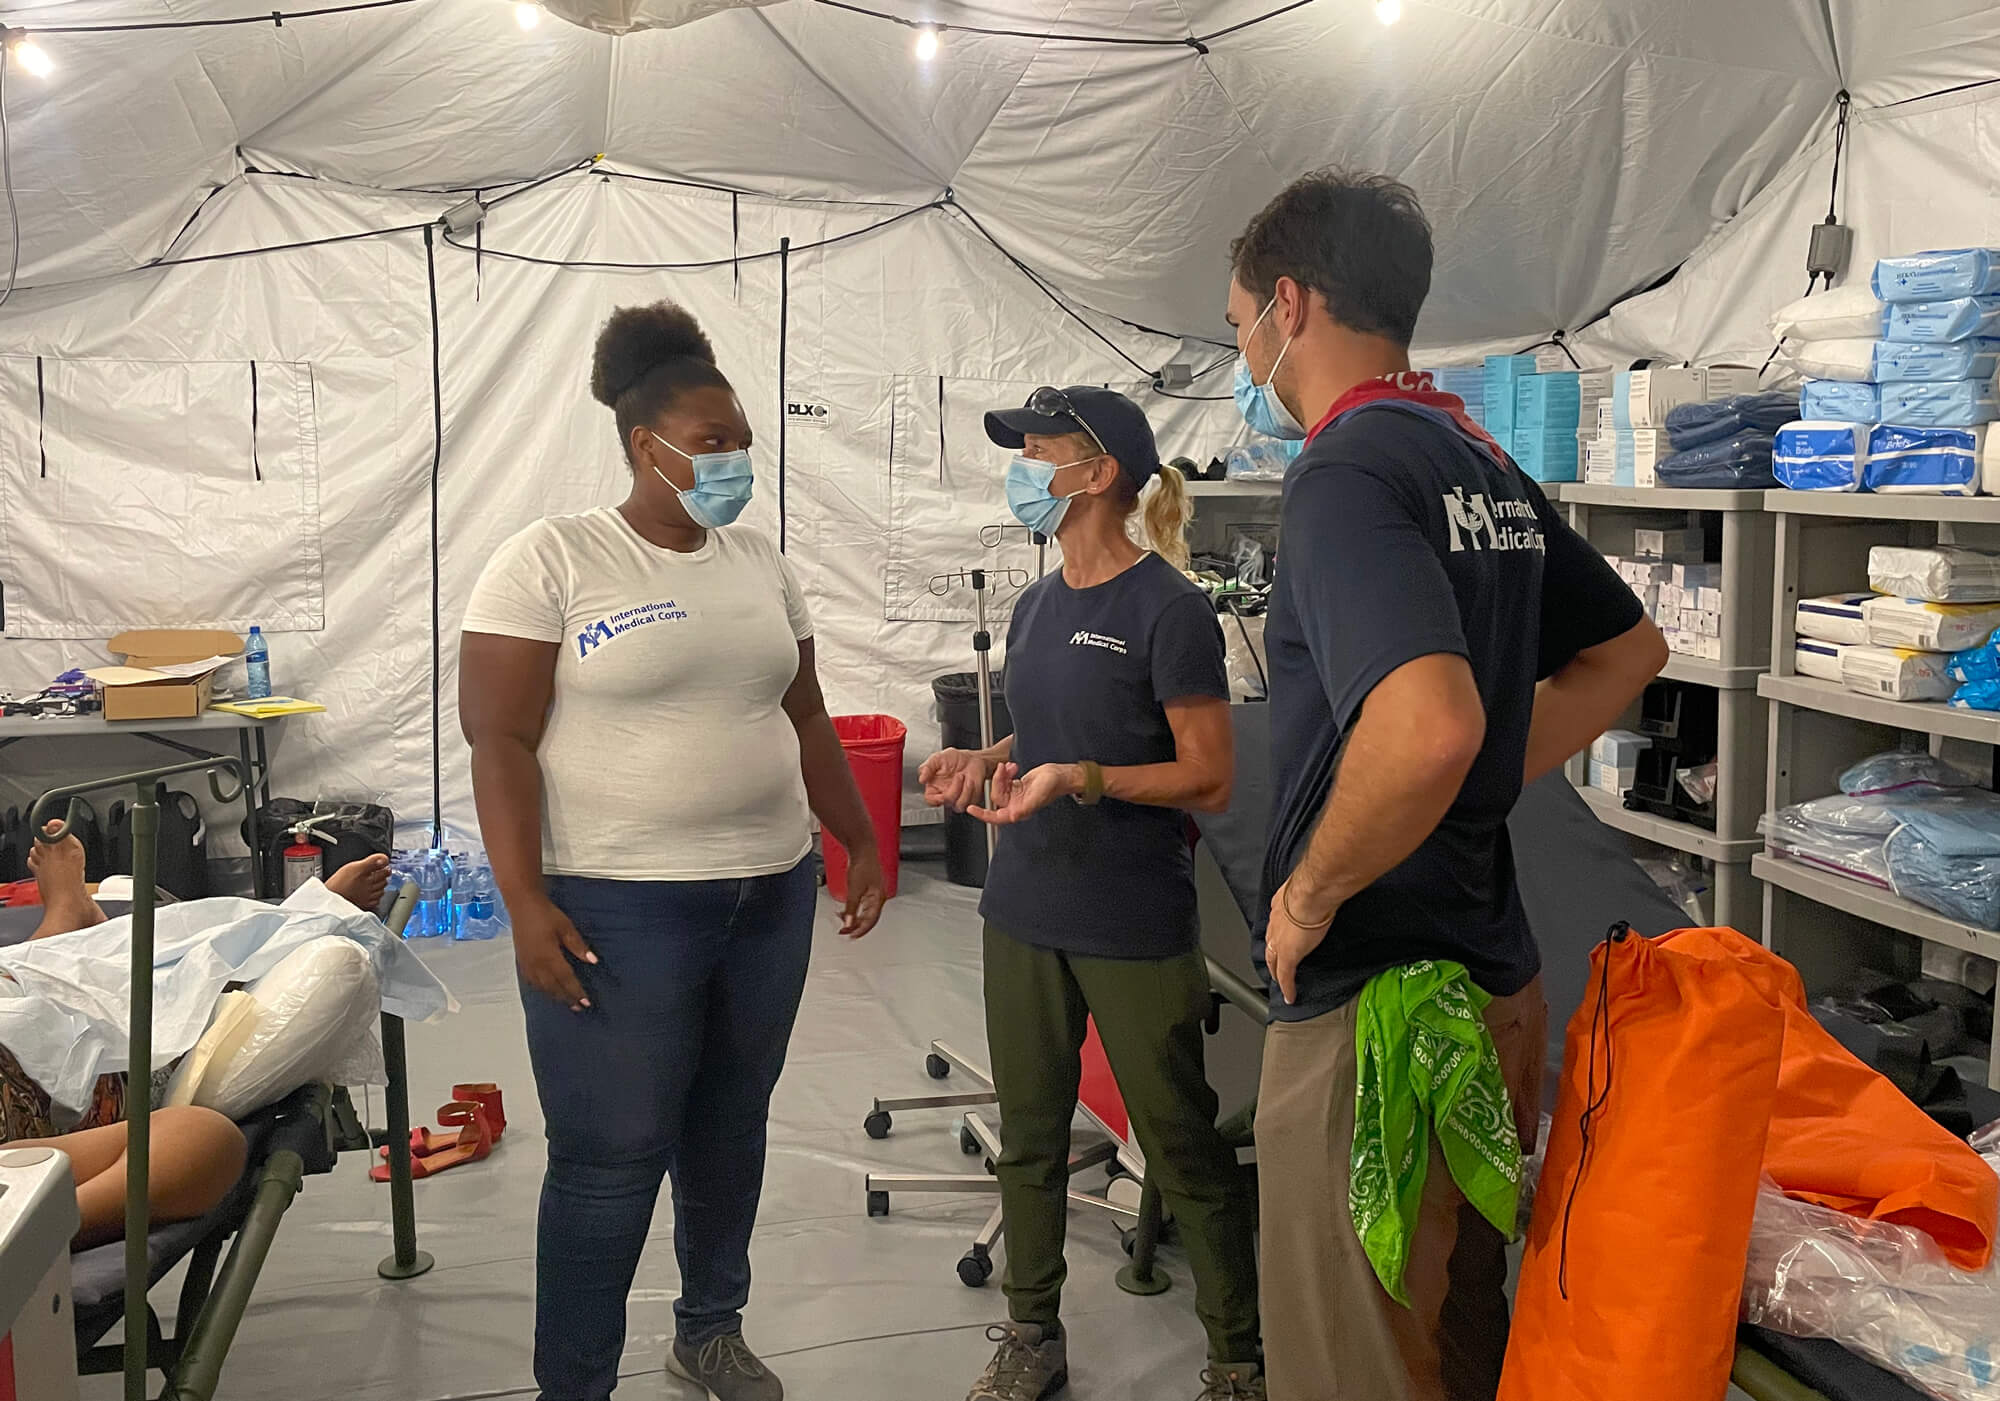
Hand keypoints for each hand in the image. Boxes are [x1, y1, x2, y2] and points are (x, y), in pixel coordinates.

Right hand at [513, 896, 597, 1011]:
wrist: (522, 905)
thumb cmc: (546, 914)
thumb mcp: (566, 927)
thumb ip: (578, 946)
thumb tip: (593, 961)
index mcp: (549, 956)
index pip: (566, 979)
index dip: (576, 991)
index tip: (586, 1002)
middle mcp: (536, 964)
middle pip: (553, 987)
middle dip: (567, 998)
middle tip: (578, 1007)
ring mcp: (527, 964)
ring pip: (542, 987)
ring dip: (555, 996)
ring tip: (566, 1002)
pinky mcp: (521, 961)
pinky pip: (531, 982)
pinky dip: (541, 989)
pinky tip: (546, 991)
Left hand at [838, 844, 886, 939]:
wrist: (862, 849)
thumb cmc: (863, 865)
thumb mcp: (854, 889)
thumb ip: (851, 908)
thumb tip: (848, 923)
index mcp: (878, 899)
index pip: (871, 921)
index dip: (861, 931)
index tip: (851, 937)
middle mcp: (878, 897)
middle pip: (868, 918)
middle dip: (856, 926)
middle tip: (844, 931)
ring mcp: (873, 893)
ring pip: (865, 912)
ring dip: (854, 918)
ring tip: (843, 921)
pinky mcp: (868, 889)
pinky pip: (862, 905)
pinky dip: (854, 910)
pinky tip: (846, 911)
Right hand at [918, 748, 987, 811]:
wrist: (973, 759)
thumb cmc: (955, 759)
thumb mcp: (938, 758)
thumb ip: (927, 767)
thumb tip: (921, 779)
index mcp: (934, 787)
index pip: (930, 800)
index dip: (934, 800)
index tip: (941, 794)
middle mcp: (945, 794)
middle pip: (946, 802)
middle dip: (954, 790)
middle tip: (959, 775)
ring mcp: (957, 798)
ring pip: (958, 805)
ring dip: (964, 790)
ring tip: (965, 776)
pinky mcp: (969, 799)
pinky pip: (969, 802)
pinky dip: (970, 791)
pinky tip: (971, 781)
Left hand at [969, 762, 1077, 824]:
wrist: (1061, 775)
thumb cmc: (1054, 785)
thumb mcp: (1039, 794)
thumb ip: (1025, 806)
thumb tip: (1012, 816)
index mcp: (1020, 810)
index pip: (997, 817)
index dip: (983, 815)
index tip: (971, 808)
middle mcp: (1016, 805)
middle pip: (996, 797)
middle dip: (997, 782)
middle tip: (1003, 769)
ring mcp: (1016, 796)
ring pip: (999, 787)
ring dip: (1002, 775)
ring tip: (1011, 766)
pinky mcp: (1017, 787)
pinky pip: (1004, 781)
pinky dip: (1006, 772)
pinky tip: (1013, 767)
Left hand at [1265, 880, 1335, 1005]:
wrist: (1311, 895)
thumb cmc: (1313, 886)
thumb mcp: (1308, 887)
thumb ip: (1312, 891)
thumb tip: (1325, 888)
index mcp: (1281, 905)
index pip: (1276, 924)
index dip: (1277, 934)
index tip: (1279, 939)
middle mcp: (1275, 924)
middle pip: (1270, 945)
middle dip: (1271, 956)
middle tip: (1274, 966)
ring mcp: (1279, 942)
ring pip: (1274, 962)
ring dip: (1276, 971)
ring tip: (1280, 981)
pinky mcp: (1287, 957)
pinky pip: (1285, 977)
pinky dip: (1287, 987)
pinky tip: (1290, 996)